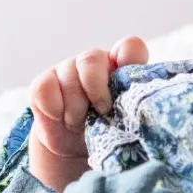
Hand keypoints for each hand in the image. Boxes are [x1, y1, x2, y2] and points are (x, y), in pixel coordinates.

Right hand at [28, 36, 148, 190]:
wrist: (75, 146)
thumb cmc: (109, 130)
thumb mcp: (126, 122)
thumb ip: (135, 110)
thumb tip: (148, 115)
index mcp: (121, 67)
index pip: (130, 47)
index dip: (129, 58)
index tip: (124, 85)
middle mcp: (95, 62)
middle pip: (91, 58)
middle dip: (95, 89)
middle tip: (101, 112)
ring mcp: (67, 69)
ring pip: (68, 76)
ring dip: (75, 108)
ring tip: (80, 125)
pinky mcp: (43, 83)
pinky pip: (44, 88)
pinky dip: (53, 107)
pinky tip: (60, 118)